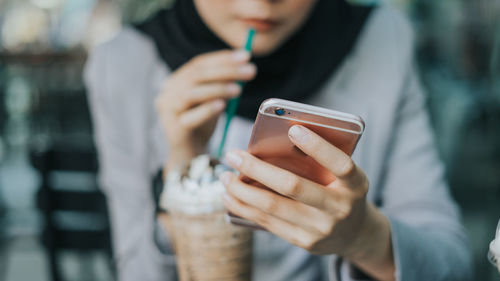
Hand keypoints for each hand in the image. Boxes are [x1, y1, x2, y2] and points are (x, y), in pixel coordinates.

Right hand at [155, 50, 256, 168]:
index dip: (222, 58)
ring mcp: (168, 112)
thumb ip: (222, 83)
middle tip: (250, 71)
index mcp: (176, 81)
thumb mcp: (213, 99)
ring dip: (218, 89)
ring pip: (191, 94)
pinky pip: (190, 118)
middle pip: (196, 76)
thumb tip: (244, 65)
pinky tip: (222, 105)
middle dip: (226, 71)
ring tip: (238, 89)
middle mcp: (167, 93)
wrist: (190, 155)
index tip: (246, 56)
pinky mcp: (174, 130)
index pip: (198, 64)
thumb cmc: (202, 124)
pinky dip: (207, 110)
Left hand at [220, 125, 394, 280]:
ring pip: (273, 207)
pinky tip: (230, 196)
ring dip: (242, 190)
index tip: (293, 129)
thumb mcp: (344, 175)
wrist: (354, 233)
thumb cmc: (341, 190)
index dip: (318, 147)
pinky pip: (269, 223)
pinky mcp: (305, 242)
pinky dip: (245, 208)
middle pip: (293, 186)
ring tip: (224, 176)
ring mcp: (322, 228)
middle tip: (232, 154)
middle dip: (257, 169)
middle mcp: (341, 208)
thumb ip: (320, 160)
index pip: (340, 164)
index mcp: (355, 184)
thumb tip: (273, 141)